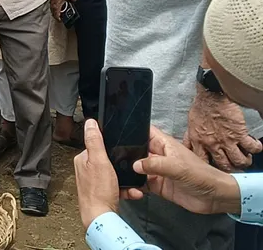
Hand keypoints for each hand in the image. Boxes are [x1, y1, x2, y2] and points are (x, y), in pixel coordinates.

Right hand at [50, 0, 76, 20]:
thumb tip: (75, 0)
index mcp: (57, 6)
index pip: (56, 15)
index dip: (58, 19)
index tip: (60, 20)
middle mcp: (53, 6)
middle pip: (53, 14)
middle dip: (56, 17)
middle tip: (59, 18)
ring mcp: (51, 4)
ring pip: (52, 11)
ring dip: (55, 13)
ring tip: (58, 14)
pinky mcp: (51, 1)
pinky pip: (52, 8)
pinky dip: (54, 9)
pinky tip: (57, 8)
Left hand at [74, 119, 120, 229]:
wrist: (102, 218)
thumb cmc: (99, 192)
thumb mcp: (99, 161)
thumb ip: (95, 141)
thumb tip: (90, 123)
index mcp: (82, 159)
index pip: (98, 145)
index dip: (111, 148)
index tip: (121, 151)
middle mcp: (86, 169)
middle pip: (108, 159)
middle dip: (121, 166)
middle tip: (127, 171)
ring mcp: (94, 181)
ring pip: (115, 174)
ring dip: (126, 179)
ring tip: (131, 185)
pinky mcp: (102, 192)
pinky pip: (118, 186)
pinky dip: (126, 189)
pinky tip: (131, 192)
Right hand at [122, 126, 241, 215]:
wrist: (214, 197)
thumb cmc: (203, 176)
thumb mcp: (178, 167)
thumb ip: (155, 165)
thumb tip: (135, 165)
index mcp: (164, 144)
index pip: (144, 132)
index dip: (131, 130)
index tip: (116, 133)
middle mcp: (158, 156)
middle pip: (136, 150)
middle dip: (124, 153)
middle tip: (113, 158)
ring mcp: (157, 170)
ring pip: (136, 167)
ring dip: (128, 171)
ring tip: (120, 174)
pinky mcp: (157, 184)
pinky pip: (140, 183)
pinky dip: (134, 186)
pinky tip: (131, 188)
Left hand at [183, 86, 261, 170]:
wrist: (212, 96)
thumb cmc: (201, 108)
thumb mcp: (190, 125)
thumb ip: (190, 138)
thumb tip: (187, 147)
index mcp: (199, 142)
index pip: (203, 162)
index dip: (210, 168)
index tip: (215, 168)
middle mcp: (212, 144)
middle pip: (224, 165)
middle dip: (231, 168)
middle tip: (235, 166)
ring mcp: (226, 140)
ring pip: (238, 161)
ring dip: (244, 161)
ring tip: (246, 158)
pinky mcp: (239, 134)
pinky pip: (251, 147)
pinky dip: (256, 148)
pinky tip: (256, 146)